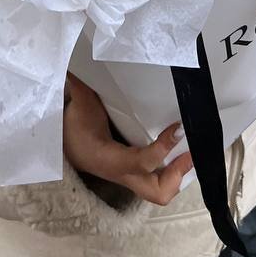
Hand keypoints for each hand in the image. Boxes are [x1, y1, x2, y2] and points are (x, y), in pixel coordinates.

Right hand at [63, 73, 193, 205]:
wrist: (65, 148)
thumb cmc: (73, 129)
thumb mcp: (78, 108)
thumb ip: (82, 87)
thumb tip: (80, 63)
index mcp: (110, 160)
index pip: (141, 162)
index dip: (163, 147)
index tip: (178, 127)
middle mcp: (124, 174)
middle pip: (158, 192)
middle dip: (178, 174)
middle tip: (190, 149)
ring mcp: (132, 178)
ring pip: (162, 191)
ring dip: (179, 174)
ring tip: (189, 149)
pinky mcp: (136, 174)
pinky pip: (160, 179)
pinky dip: (173, 169)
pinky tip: (179, 148)